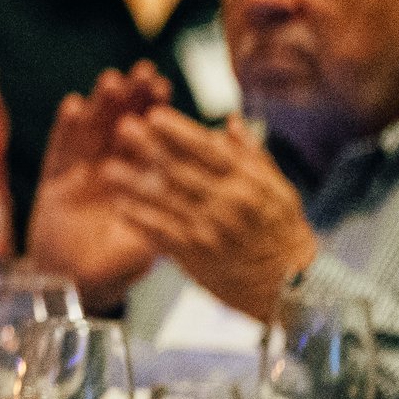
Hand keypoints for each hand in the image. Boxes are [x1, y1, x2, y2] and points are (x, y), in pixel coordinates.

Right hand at [27, 63, 172, 309]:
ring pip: (91, 131)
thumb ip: (171, 214)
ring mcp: (79, 173)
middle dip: (130, 98)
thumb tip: (201, 190)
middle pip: (118, 125)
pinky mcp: (54, 182)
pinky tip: (72, 106)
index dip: (154, 111)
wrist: (74, 285)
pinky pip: (60, 150)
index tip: (164, 85)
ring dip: (100, 105)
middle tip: (142, 72)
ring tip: (111, 81)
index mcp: (133, 180)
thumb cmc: (116, 266)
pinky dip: (65, 129)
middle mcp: (107, 169)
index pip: (146, 138)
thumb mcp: (154, 239)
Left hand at [109, 109, 313, 321]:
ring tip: (109, 168)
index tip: (154, 114)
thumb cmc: (282, 231)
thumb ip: (252, 155)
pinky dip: (142, 221)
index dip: (180, 132)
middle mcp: (229, 205)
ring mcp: (211, 231)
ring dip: (136, 184)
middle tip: (122, 127)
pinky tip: (121, 206)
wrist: (289, 285)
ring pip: (168, 202)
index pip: (210, 151)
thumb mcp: (280, 189)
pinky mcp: (198, 255)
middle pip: (183, 172)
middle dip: (150, 149)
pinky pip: (164, 235)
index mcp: (249, 184)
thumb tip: (230, 120)